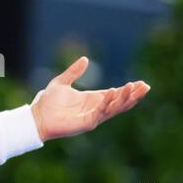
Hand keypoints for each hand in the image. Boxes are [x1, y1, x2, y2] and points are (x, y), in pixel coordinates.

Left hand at [30, 57, 149, 140]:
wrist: (37, 116)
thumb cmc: (48, 102)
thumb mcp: (62, 82)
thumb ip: (74, 71)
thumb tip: (85, 59)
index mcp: (93, 99)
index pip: (116, 94)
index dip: (128, 90)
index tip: (141, 83)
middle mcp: (96, 109)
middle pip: (120, 103)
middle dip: (133, 95)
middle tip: (145, 86)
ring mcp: (92, 117)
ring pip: (114, 108)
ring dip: (124, 99)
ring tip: (134, 88)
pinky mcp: (86, 123)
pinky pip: (100, 113)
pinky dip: (107, 104)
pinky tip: (112, 93)